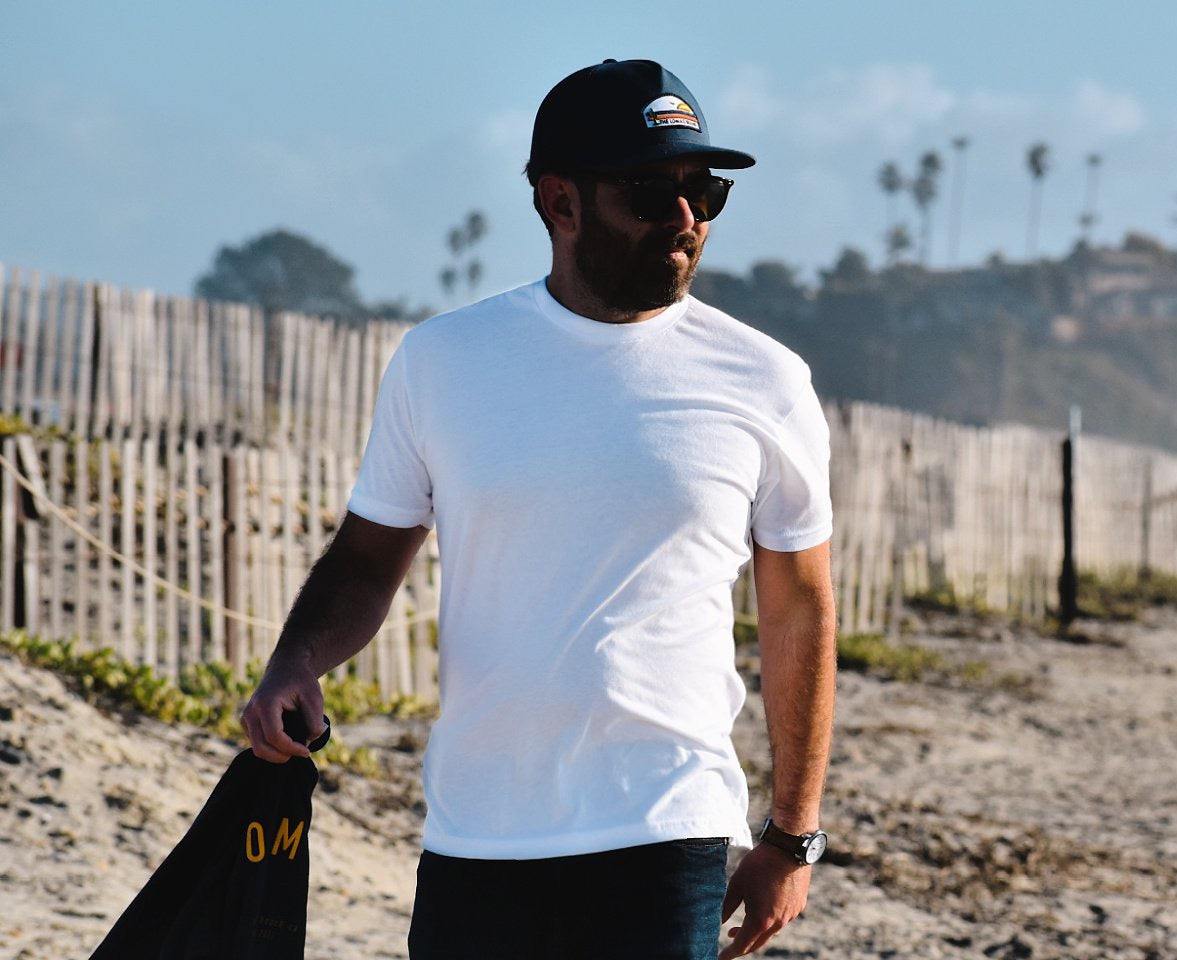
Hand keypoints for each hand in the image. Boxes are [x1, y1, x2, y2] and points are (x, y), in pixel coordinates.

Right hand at [240, 656, 325, 762]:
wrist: (286, 668)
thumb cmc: (301, 681)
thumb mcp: (314, 697)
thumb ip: (315, 720)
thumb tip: (309, 742)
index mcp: (266, 703)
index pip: (274, 736)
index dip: (291, 748)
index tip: (306, 751)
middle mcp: (251, 712)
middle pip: (261, 747)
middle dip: (282, 756)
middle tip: (301, 752)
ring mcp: (246, 718)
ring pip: (257, 748)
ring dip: (277, 753)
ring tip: (296, 746)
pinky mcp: (247, 723)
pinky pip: (257, 743)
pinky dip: (272, 748)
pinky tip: (288, 741)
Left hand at [718, 842, 810, 957]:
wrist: (789, 847)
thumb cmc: (759, 864)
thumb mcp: (737, 883)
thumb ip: (726, 905)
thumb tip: (718, 921)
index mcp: (761, 920)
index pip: (743, 945)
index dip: (730, 952)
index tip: (720, 957)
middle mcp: (778, 923)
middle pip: (758, 943)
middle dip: (742, 945)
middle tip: (729, 940)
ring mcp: (791, 915)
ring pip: (770, 931)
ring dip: (756, 931)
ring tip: (742, 923)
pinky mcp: (798, 906)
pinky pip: (781, 919)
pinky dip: (769, 920)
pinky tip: (762, 909)